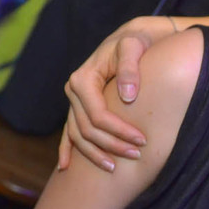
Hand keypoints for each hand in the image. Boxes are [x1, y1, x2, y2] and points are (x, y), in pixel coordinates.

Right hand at [59, 16, 171, 170]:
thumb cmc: (134, 43)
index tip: (142, 140)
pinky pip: (69, 132)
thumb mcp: (134, 48)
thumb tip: (127, 95)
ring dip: (94, 154)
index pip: (98, 115)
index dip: (119, 131)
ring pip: (77, 136)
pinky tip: (66, 168)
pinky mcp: (78, 107)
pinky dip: (67, 150)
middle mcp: (74, 91)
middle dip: (111, 145)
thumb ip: (130, 69)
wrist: (129, 39)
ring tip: (115, 168)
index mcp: (84, 79)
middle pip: (87, 129)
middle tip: (137, 156)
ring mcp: (73, 101)